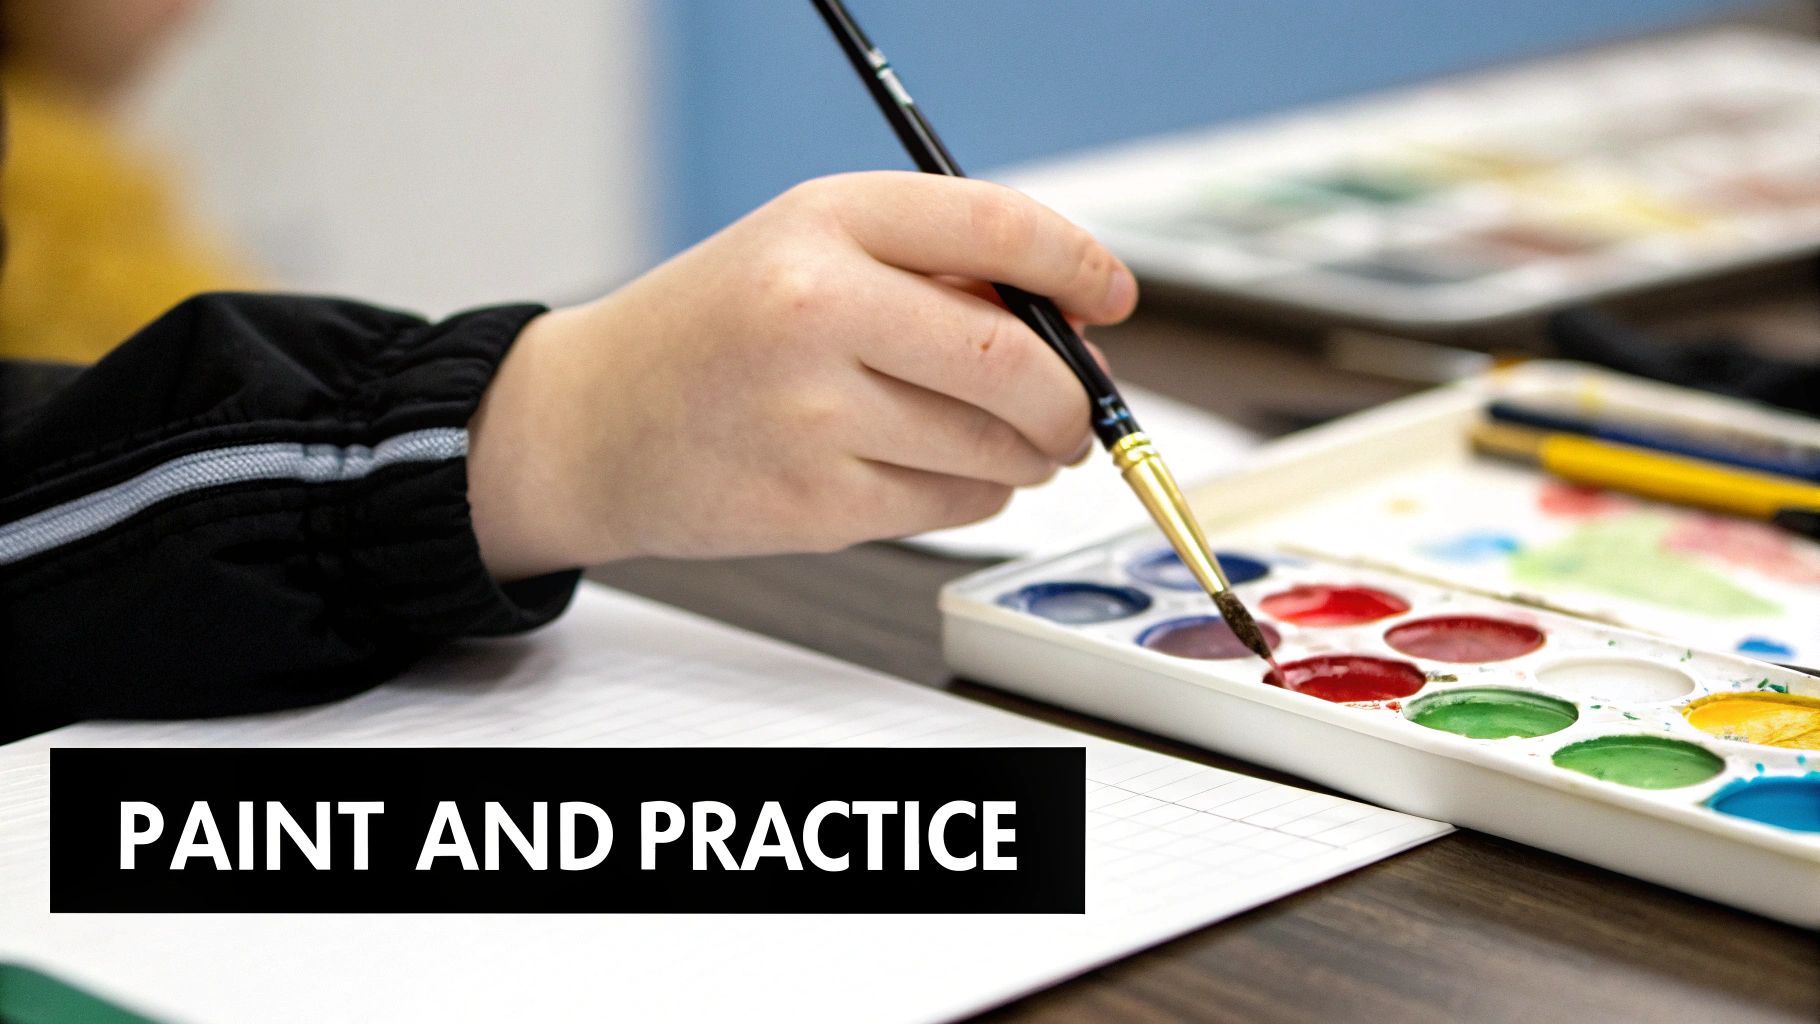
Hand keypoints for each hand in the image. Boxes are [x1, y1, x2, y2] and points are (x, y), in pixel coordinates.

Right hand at [467, 171, 1137, 578]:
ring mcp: (812, 414)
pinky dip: (977, 494)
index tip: (1113, 296)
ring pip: (993, 446)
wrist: (591, 424)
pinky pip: (951, 504)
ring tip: (1015, 443)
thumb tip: (1072, 324)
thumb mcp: (804, 252)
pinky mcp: (813, 504)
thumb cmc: (711, 333)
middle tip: (1077, 409)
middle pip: (1012, 357)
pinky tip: (941, 472)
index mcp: (822, 223)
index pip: (996, 227)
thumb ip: (930, 271)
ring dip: (1032, 453)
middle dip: (1071, 396)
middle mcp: (816, 309)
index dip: (1080, 263)